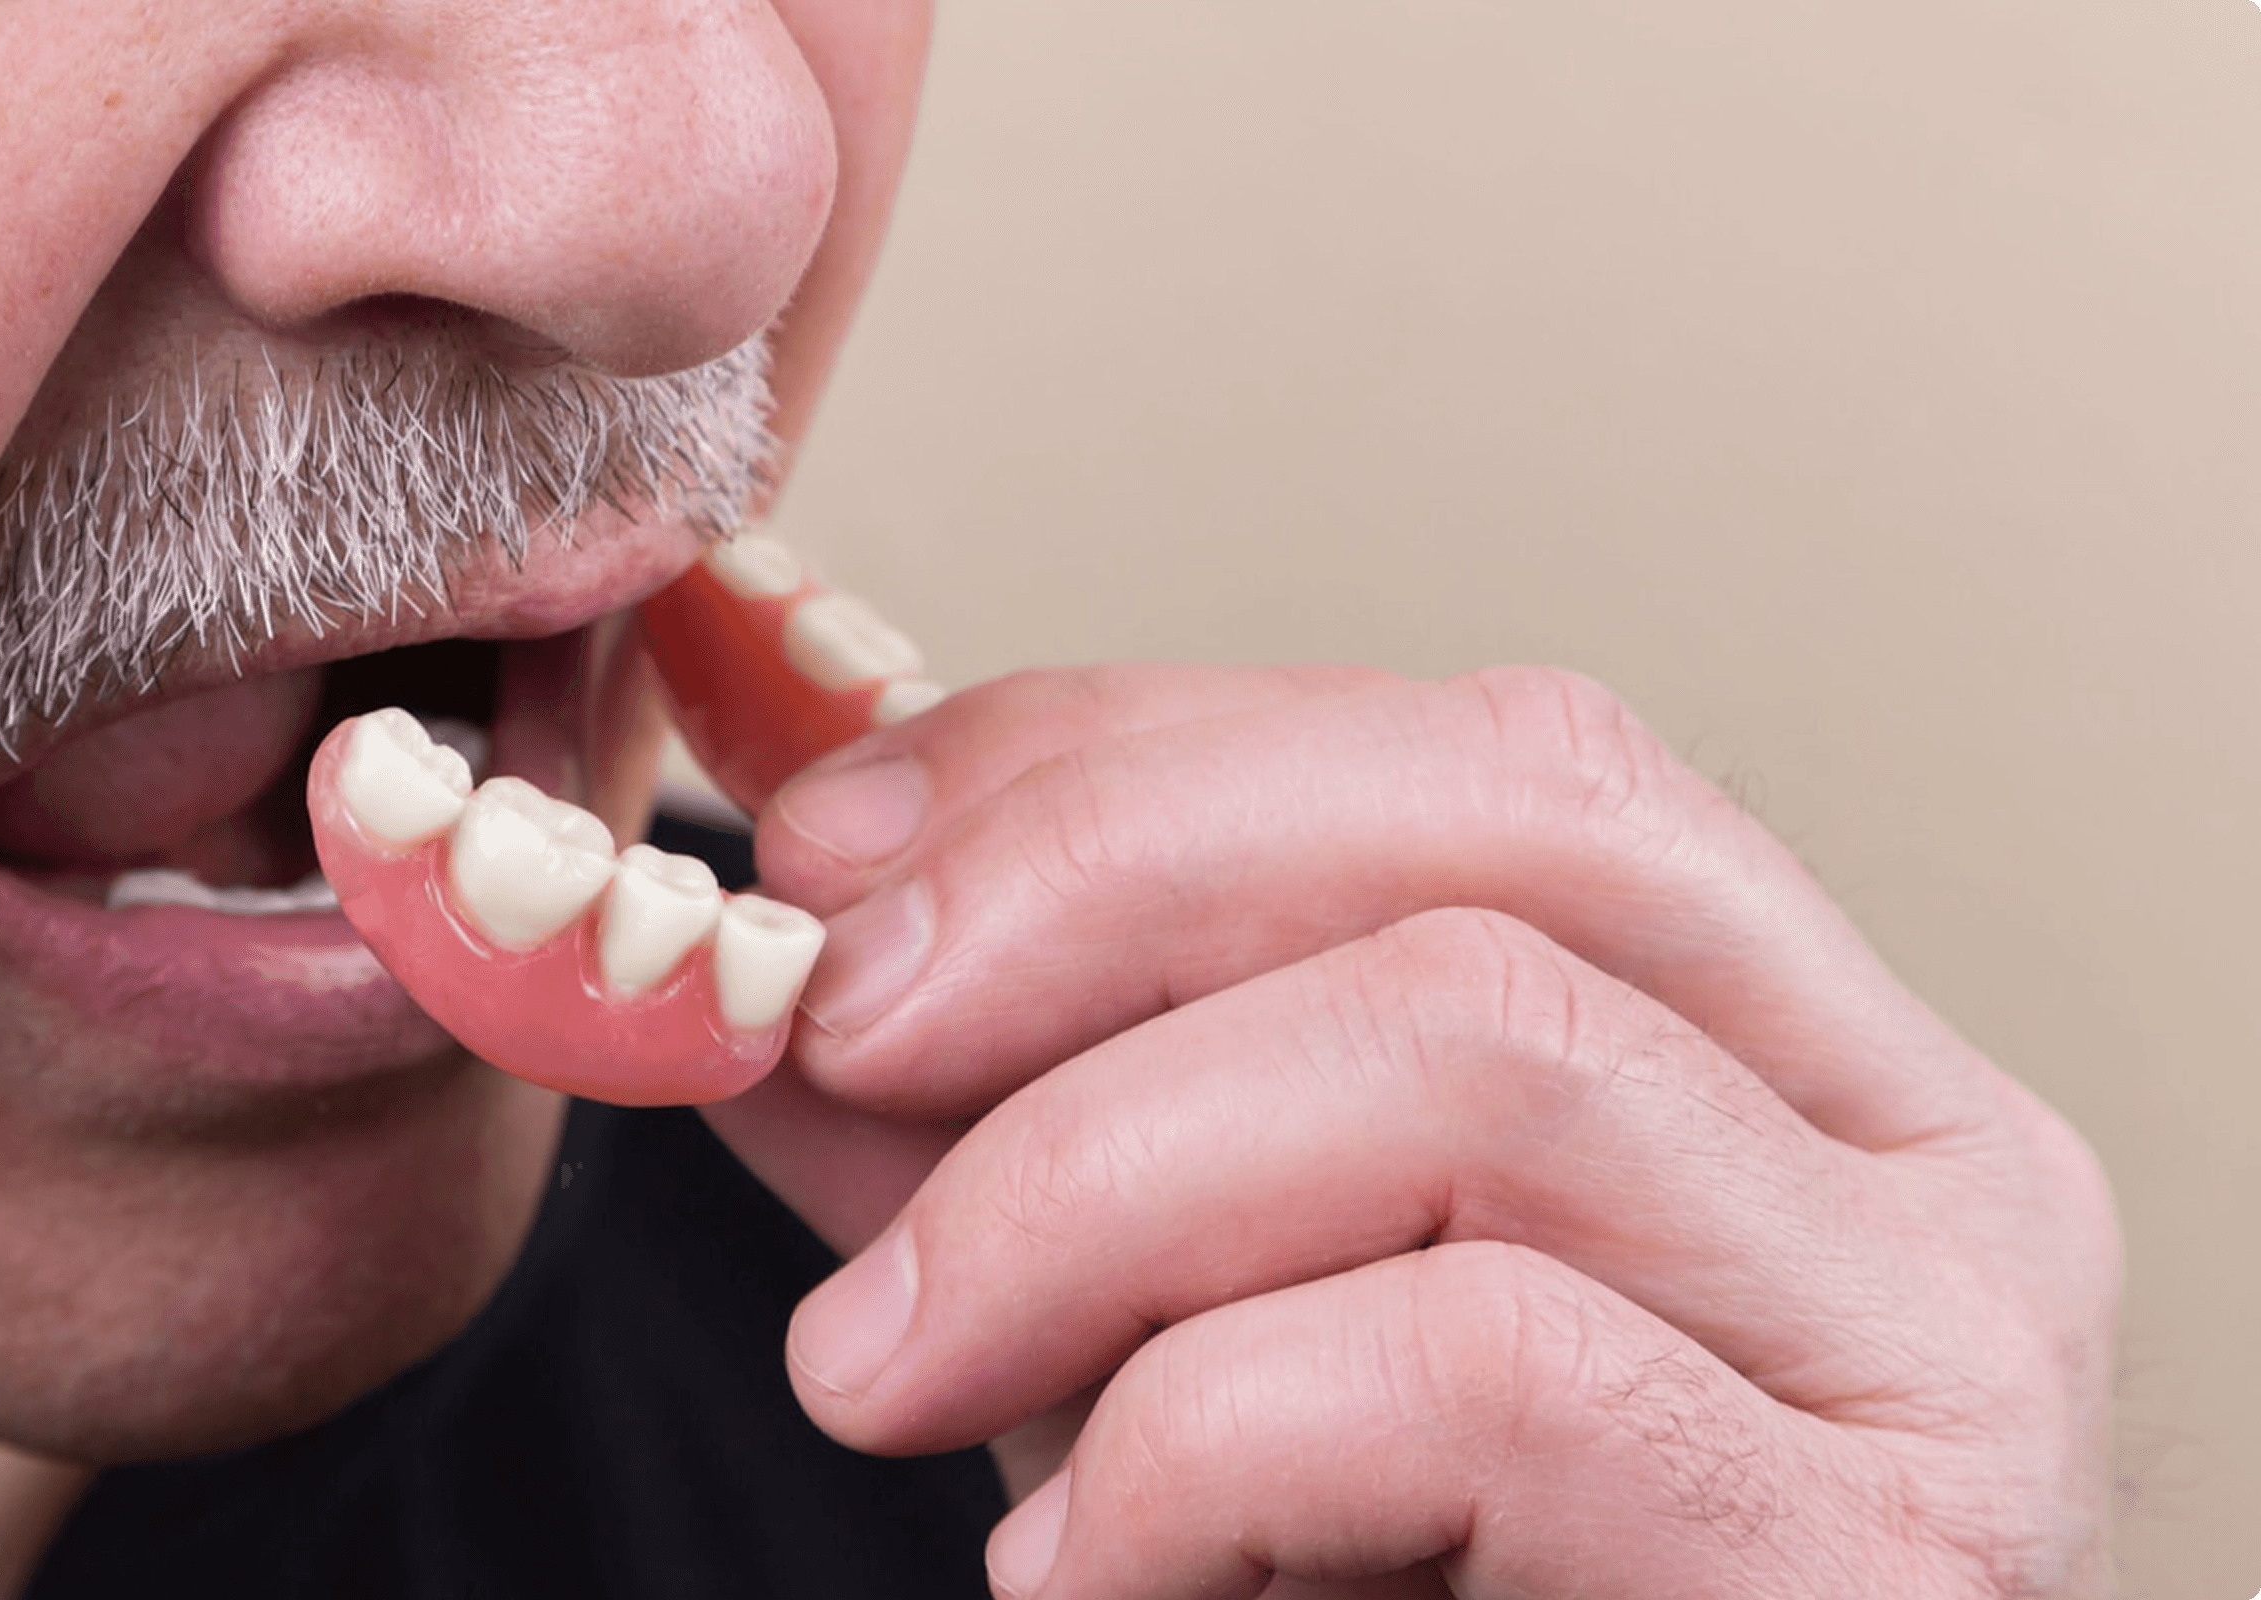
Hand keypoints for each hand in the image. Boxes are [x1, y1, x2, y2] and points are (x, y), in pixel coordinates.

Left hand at [704, 665, 2117, 1598]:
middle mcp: (1917, 1162)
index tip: (829, 847)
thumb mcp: (1171, 1327)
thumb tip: (769, 968)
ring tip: (887, 1365)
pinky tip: (1076, 1574)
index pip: (1478, 759)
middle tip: (825, 1028)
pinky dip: (1194, 1446)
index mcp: (1778, 1054)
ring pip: (1487, 1050)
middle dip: (1095, 881)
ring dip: (1085, 1182)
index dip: (1124, 758)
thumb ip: (1018, 1143)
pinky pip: (1485, 1370)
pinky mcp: (1885, 1573)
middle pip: (1515, 818)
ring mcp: (1941, 1360)